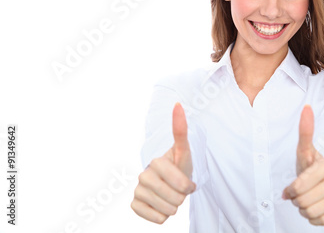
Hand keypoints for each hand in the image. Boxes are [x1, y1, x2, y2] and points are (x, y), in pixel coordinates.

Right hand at [131, 102, 195, 223]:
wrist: (170, 181)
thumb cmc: (179, 165)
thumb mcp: (184, 150)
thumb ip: (180, 129)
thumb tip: (178, 104)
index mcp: (156, 162)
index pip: (181, 185)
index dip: (188, 186)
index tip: (187, 182)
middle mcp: (143, 175)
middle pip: (175, 200)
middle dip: (182, 197)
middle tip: (179, 189)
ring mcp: (137, 190)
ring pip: (167, 211)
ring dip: (174, 207)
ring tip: (171, 196)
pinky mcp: (134, 205)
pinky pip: (156, 219)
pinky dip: (162, 216)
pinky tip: (161, 205)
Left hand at [282, 105, 323, 225]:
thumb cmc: (313, 165)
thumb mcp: (305, 150)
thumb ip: (305, 131)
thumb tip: (306, 107)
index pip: (300, 186)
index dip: (291, 190)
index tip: (289, 190)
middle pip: (305, 201)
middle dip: (297, 201)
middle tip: (299, 196)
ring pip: (313, 213)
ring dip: (305, 210)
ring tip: (307, 201)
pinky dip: (316, 219)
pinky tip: (317, 209)